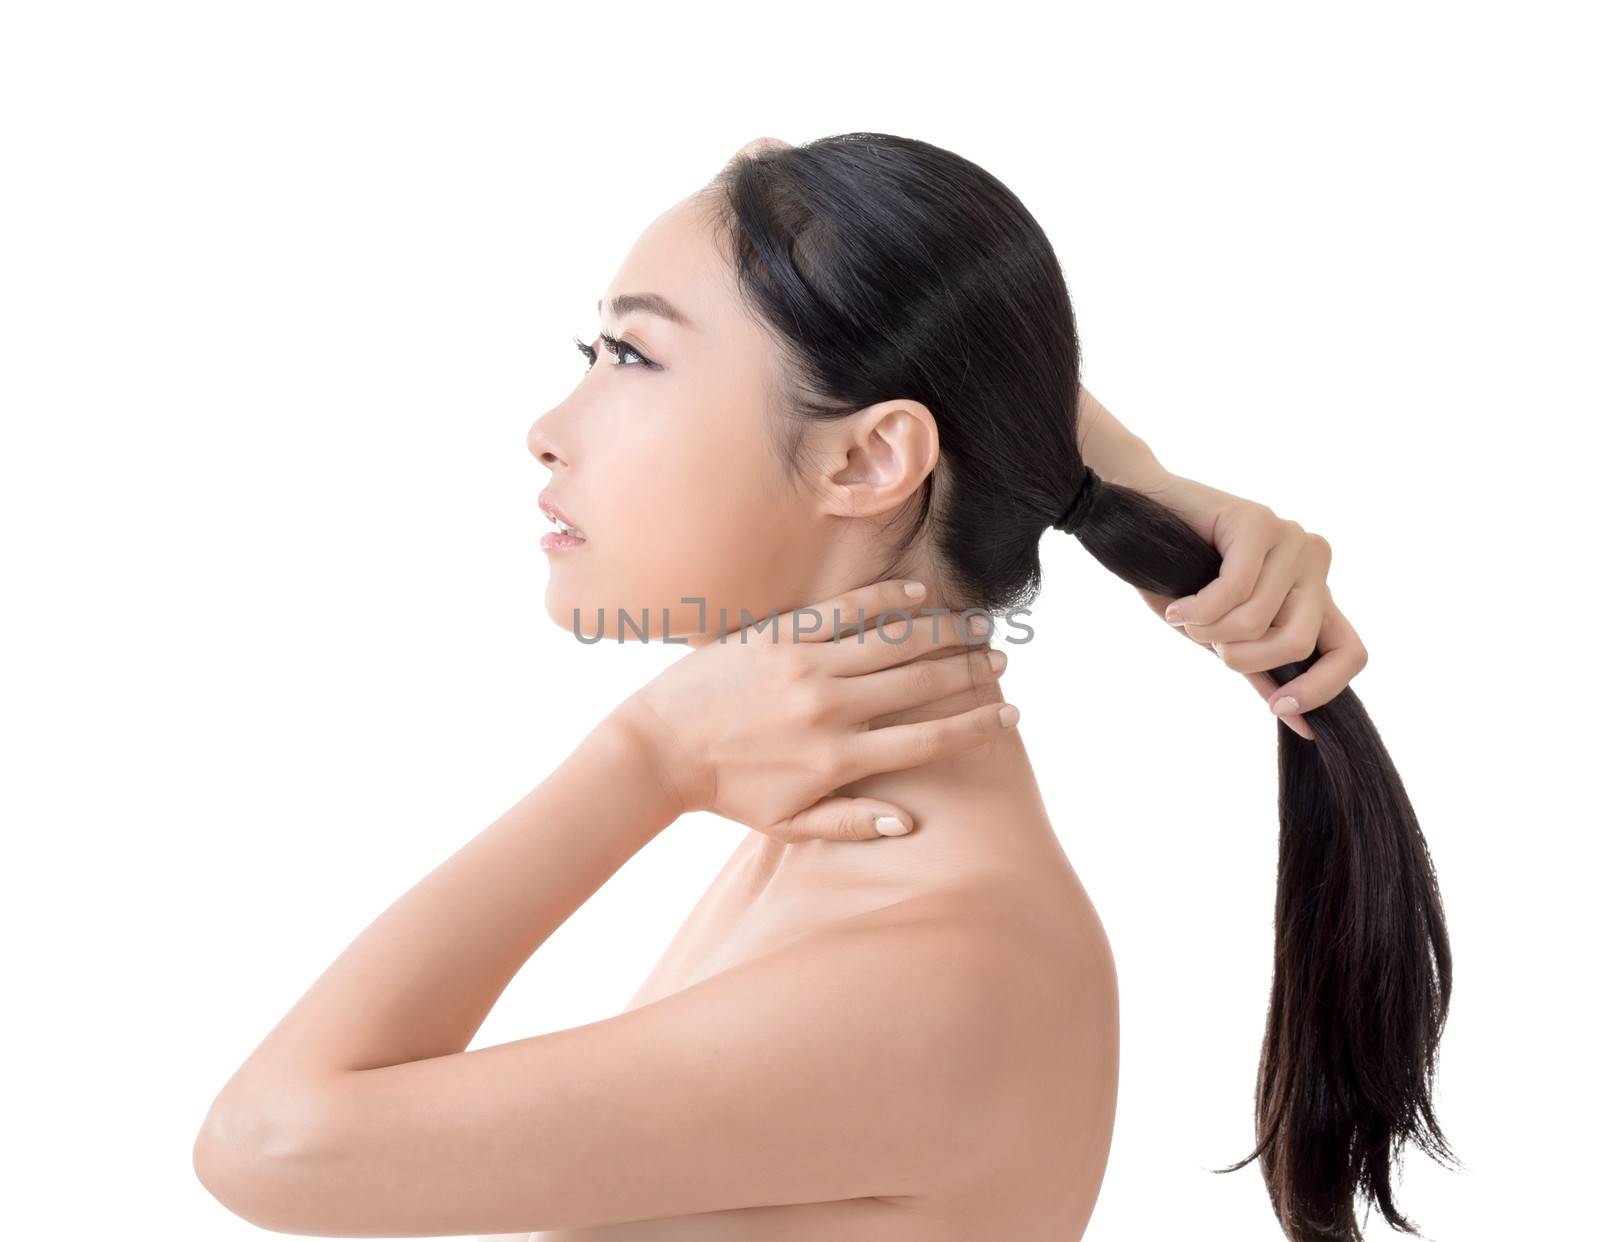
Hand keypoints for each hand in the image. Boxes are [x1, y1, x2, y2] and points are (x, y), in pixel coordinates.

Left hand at [616, 578, 1015, 841]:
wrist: (658, 749)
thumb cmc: (725, 792)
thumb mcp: (788, 825)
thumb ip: (851, 824)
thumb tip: (910, 823)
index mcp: (840, 759)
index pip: (929, 738)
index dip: (978, 724)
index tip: (1011, 713)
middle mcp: (832, 708)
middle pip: (924, 682)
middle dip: (972, 671)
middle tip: (1002, 660)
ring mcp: (806, 666)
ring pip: (894, 640)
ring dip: (943, 631)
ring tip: (975, 626)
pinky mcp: (779, 634)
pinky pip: (845, 610)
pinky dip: (885, 599)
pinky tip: (917, 594)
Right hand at [1131, 472, 1367, 741]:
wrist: (1133, 523)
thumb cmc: (1177, 581)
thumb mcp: (1223, 637)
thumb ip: (1262, 670)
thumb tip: (1301, 723)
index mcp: (1313, 595)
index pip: (1350, 653)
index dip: (1322, 688)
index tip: (1278, 707)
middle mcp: (1313, 563)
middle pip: (1298, 643)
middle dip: (1241, 657)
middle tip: (1207, 643)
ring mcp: (1289, 538)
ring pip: (1257, 621)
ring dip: (1207, 629)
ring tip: (1185, 614)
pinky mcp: (1257, 520)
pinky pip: (1233, 590)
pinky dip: (1195, 610)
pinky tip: (1176, 607)